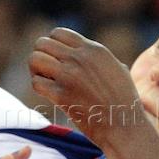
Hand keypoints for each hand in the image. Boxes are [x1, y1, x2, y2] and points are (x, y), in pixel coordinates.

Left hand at [29, 28, 147, 146]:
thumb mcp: (118, 71)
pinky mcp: (61, 95)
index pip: (58, 33)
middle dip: (41, 57)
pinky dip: (39, 88)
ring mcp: (69, 75)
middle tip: (47, 72)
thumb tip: (107, 60)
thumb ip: (104, 61)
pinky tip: (49, 94)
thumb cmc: (124, 102)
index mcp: (94, 49)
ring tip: (46, 81)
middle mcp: (80, 58)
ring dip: (36, 70)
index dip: (52, 46)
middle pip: (42, 43)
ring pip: (34, 59)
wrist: (124, 126)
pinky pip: (36, 82)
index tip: (57, 60)